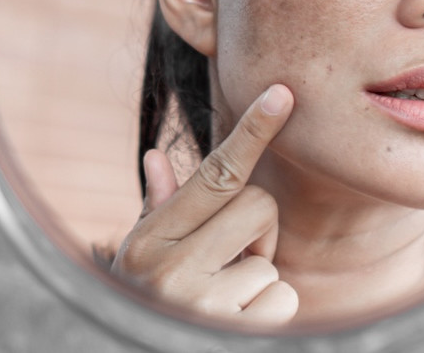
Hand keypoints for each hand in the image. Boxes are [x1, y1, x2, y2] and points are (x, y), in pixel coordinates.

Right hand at [111, 84, 298, 324]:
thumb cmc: (146, 301)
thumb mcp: (141, 257)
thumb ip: (158, 209)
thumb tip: (156, 154)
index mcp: (150, 238)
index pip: (216, 174)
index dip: (252, 131)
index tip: (282, 95)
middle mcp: (171, 268)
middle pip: (259, 206)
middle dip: (258, 230)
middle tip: (234, 257)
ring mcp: (202, 305)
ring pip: (272, 261)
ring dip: (258, 279)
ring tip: (225, 298)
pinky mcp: (232, 334)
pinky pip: (283, 298)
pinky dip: (270, 311)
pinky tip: (238, 321)